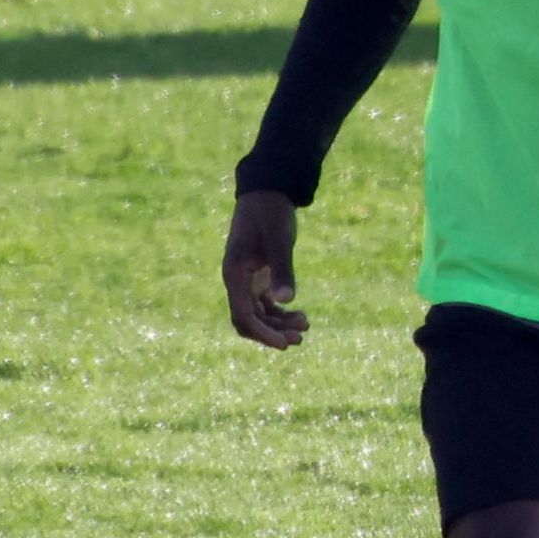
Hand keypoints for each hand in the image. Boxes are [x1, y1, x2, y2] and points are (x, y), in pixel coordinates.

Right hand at [222, 191, 306, 350]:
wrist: (267, 193)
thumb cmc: (271, 215)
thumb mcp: (279, 241)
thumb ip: (282, 270)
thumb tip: (286, 300)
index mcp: (234, 275)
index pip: (243, 316)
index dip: (263, 334)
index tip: (285, 344)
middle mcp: (236, 281)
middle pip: (248, 320)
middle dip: (271, 333)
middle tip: (299, 340)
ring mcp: (245, 280)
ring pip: (258, 314)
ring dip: (278, 324)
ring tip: (305, 326)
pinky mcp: (257, 276)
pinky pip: (264, 303)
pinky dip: (279, 312)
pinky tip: (299, 315)